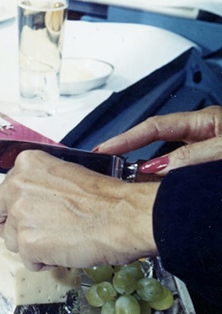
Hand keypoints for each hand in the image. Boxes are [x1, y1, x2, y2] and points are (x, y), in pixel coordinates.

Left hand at [0, 150, 158, 269]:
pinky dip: (45, 262)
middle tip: (33, 235)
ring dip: (32, 247)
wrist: (126, 217)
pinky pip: (27, 260)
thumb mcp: (62, 176)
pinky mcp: (28, 241)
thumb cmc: (105, 200)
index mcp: (25, 164)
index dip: (7, 210)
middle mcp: (16, 185)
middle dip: (8, 229)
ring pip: (12, 242)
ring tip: (61, 240)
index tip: (16, 217)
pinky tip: (65, 250)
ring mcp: (19, 213)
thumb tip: (22, 202)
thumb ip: (36, 186)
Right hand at [95, 106, 221, 173]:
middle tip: (107, 168)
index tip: (103, 149)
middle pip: (159, 143)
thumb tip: (157, 166)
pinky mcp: (213, 174)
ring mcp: (211, 153)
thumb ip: (193, 155)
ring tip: (130, 185)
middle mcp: (206, 135)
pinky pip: (187, 177)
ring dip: (154, 174)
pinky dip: (171, 184)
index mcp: (206, 121)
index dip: (127, 138)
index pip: (155, 126)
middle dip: (133, 153)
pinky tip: (161, 192)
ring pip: (174, 163)